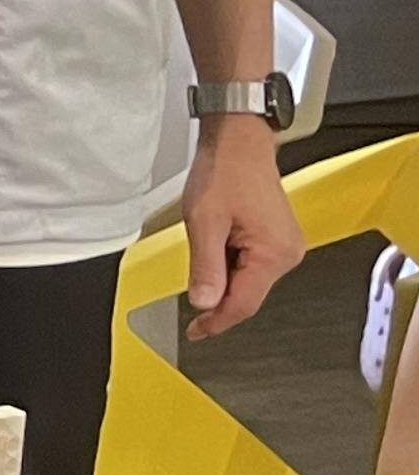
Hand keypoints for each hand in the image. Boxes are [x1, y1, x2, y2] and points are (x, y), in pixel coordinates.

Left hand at [182, 115, 305, 340]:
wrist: (238, 143)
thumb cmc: (226, 171)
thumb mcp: (204, 222)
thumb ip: (205, 266)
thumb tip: (203, 302)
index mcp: (274, 253)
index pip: (243, 303)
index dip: (216, 321)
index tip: (195, 332)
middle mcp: (287, 253)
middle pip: (247, 295)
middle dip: (217, 300)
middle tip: (187, 302)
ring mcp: (284, 246)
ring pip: (248, 281)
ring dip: (222, 279)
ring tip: (202, 248)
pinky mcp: (276, 239)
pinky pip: (251, 265)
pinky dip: (229, 266)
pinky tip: (214, 247)